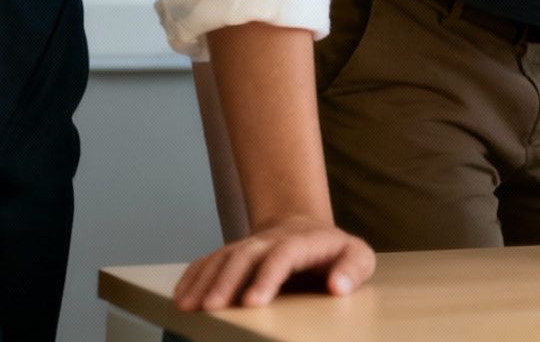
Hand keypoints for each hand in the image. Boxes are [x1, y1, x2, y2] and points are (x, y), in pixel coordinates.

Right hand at [172, 214, 374, 310]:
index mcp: (303, 242)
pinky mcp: (234, 254)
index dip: (266, 277)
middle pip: (245, 255)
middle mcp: (271, 241)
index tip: (252, 303)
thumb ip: (352, 270)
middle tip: (211, 308)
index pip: (282, 255)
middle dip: (226, 281)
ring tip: (188, 307)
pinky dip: (193, 276)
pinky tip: (181, 296)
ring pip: (223, 257)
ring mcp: (249, 245)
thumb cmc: (335, 253)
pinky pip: (209, 260)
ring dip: (203, 281)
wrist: (308, 230)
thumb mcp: (358, 257)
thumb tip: (338, 287)